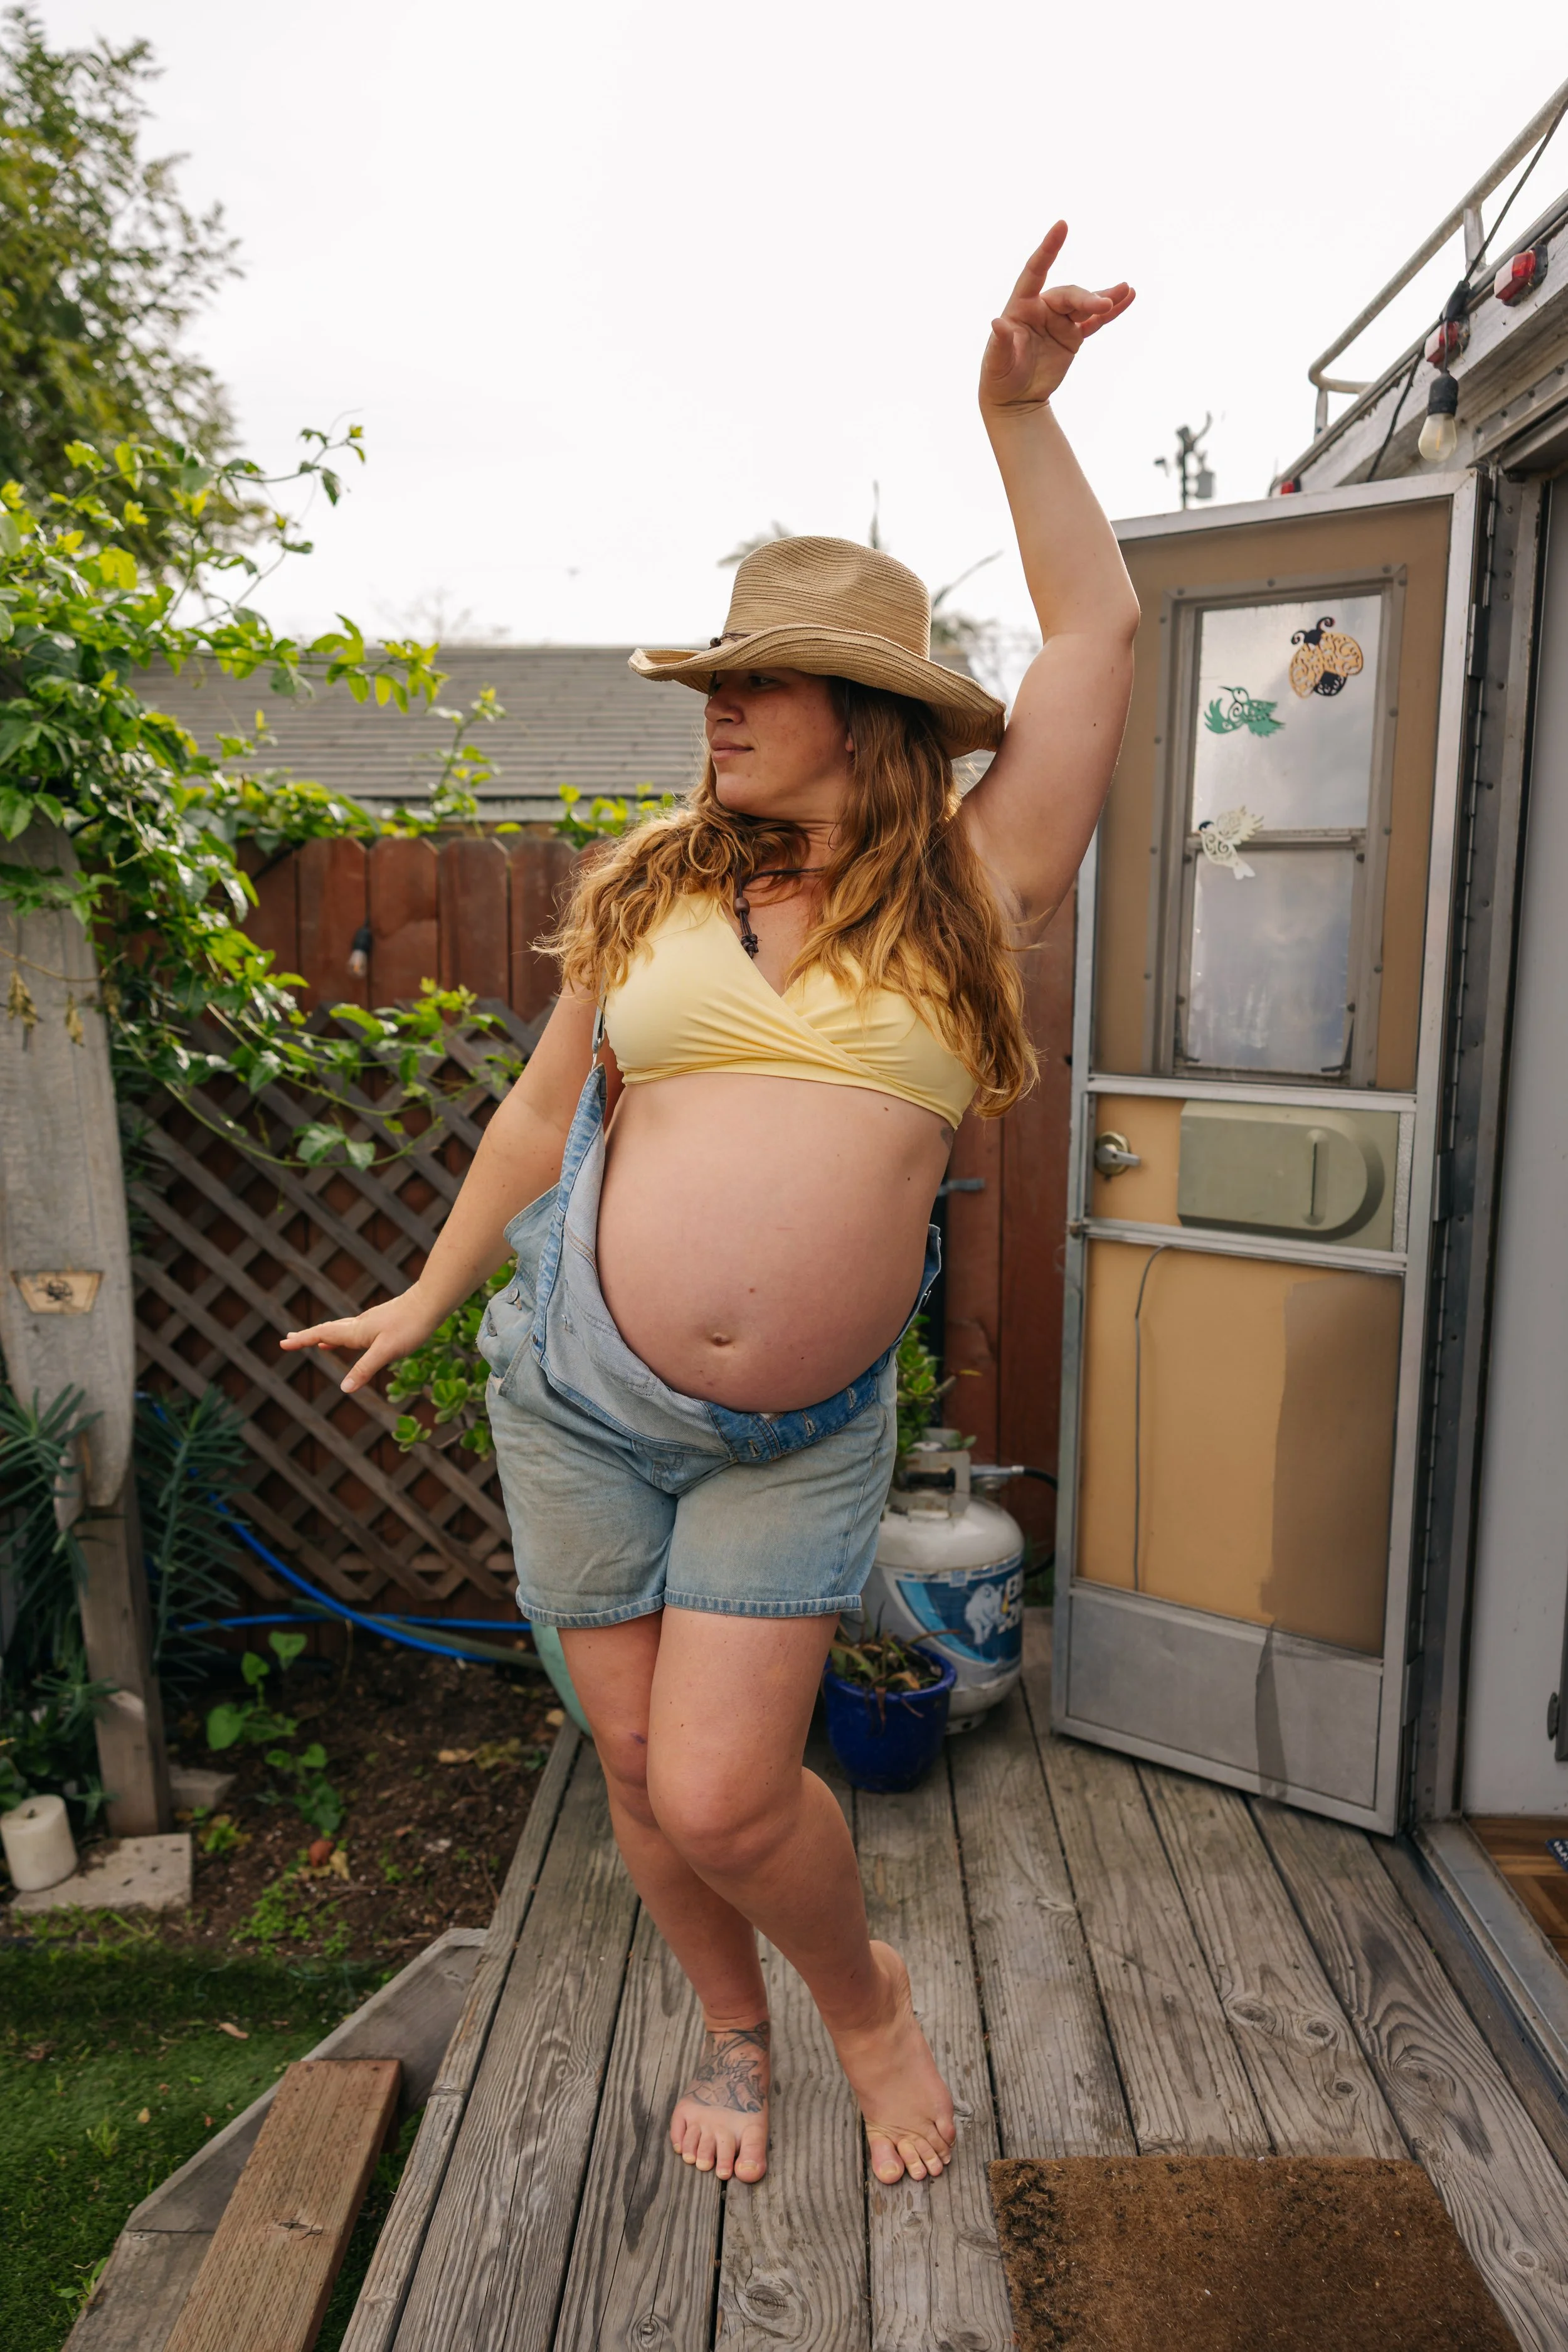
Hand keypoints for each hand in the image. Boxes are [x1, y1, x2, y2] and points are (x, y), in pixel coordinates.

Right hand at [280, 1289, 441, 1395]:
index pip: (322, 1335)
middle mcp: (359, 1325)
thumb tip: (344, 1389)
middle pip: (327, 1330)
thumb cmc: (410, 1326)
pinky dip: (345, 1336)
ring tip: (314, 1342)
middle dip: (307, 1337)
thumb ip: (365, 1369)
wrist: (431, 1302)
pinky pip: (355, 1330)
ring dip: (324, 1336)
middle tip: (288, 1340)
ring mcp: (371, 1323)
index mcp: (356, 1332)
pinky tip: (350, 1339)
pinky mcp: (382, 1322)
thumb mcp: (386, 1352)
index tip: (283, 1343)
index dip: (303, 1340)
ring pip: (341, 1329)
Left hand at [980, 223, 1133, 412]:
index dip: (1048, 249)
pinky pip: (1095, 321)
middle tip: (1103, 304)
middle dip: (1087, 298)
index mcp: (1021, 307)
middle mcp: (1042, 309)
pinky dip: (1111, 311)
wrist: (1014, 399)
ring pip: (1085, 304)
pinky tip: (1128, 297)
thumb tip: (998, 322)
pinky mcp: (1073, 337)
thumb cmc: (999, 377)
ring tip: (1126, 290)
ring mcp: (1059, 322)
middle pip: (1069, 295)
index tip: (1062, 226)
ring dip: (1105, 298)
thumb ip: (1001, 343)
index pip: (1035, 271)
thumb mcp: (996, 362)